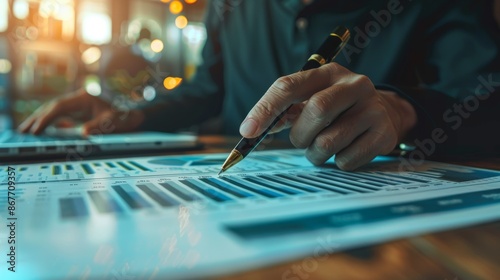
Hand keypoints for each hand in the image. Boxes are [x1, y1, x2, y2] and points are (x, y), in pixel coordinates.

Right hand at [18, 89, 144, 134]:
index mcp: (86, 97)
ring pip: (57, 110)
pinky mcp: (83, 110)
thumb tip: (83, 133)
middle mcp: (81, 97)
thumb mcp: (114, 121)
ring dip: (42, 119)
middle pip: (54, 106)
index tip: (36, 129)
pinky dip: (52, 122)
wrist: (139, 112)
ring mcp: (81, 103)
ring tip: (27, 130)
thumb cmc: (128, 115)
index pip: (60, 107)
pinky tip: (44, 129)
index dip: (46, 118)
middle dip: (38, 118)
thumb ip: (99, 126)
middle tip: (23, 131)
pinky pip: (64, 115)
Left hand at [239, 63, 416, 169]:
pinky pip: (347, 160)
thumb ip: (284, 111)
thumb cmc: (337, 109)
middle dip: (300, 135)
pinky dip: (337, 163)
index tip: (248, 131)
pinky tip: (345, 150)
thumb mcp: (312, 99)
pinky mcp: (384, 133)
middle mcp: (355, 84)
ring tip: (322, 147)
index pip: (290, 85)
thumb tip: (251, 130)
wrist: (383, 114)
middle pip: (315, 110)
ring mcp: (373, 108)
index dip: (266, 108)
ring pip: (329, 142)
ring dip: (315, 153)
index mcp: (329, 72)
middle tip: (301, 140)